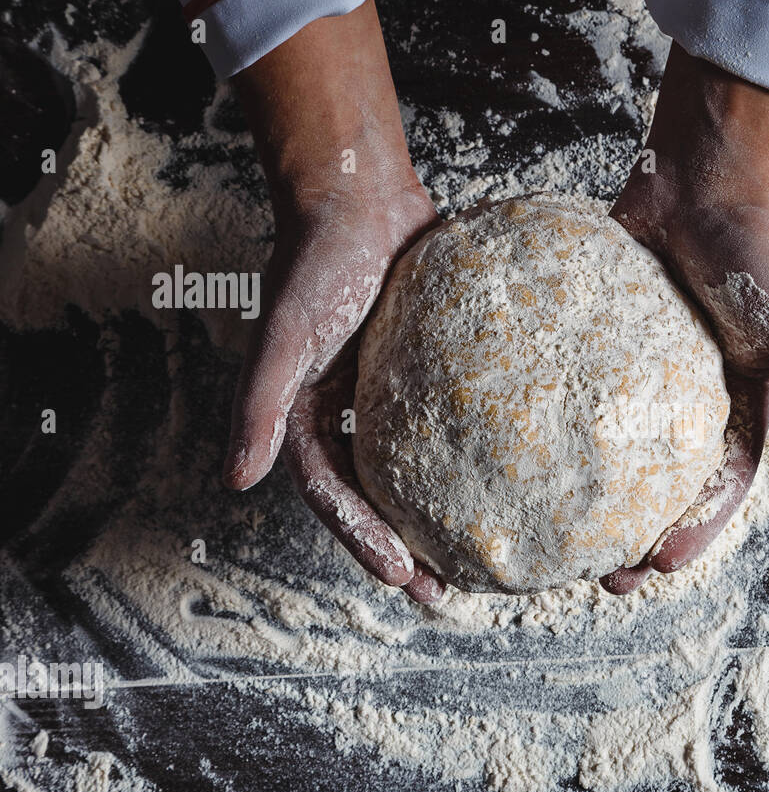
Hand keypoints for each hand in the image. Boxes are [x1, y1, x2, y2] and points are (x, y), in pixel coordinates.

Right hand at [225, 2, 442, 602]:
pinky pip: (452, 426)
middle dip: (405, 550)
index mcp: (308, 418)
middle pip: (376, 498)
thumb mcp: (284, 336)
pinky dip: (473, 457)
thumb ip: (258, 406)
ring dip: (440, 516)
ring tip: (479, 555)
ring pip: (416, 471)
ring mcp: (390, 397)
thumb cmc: (315, 261)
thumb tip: (235, 481)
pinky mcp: (430, 374)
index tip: (403, 577)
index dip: (363, 541)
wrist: (361, 197)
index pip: (333, 497)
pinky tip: (510, 480)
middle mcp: (350, 415)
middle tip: (445, 593)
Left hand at [602, 45, 768, 594]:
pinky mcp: (599, 351)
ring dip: (593, 499)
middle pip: (661, 485)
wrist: (698, 183)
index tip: (656, 564)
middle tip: (601, 577)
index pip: (720, 486)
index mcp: (739, 406)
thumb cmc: (756, 252)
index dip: (693, 531)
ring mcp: (638, 378)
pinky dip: (557, 434)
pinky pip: (575, 401)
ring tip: (559, 537)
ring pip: (613, 453)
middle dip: (636, 535)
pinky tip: (525, 459)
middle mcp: (688, 402)